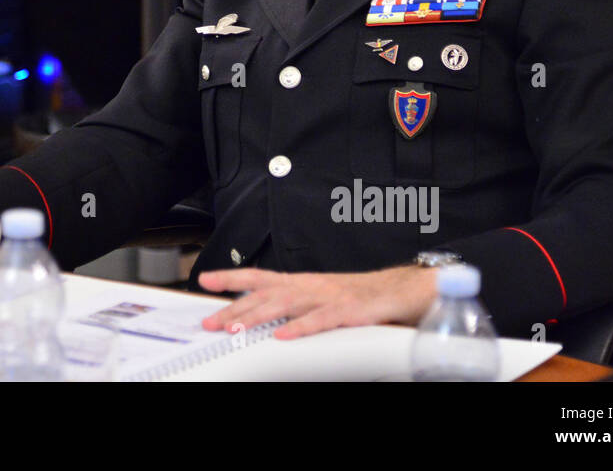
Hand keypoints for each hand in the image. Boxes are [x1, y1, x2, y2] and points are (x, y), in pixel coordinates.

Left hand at [197, 265, 438, 339]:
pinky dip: (301, 328)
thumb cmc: (367, 298)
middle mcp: (312, 286)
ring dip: (257, 317)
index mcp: (305, 283)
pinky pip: (322, 320)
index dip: (232, 277)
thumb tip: (271, 324)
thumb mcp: (325, 301)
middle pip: (265, 294)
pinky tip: (283, 336)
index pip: (261, 277)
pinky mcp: (351, 311)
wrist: (407, 290)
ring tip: (235, 329)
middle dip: (234, 308)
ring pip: (286, 304)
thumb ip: (300, 310)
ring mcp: (331, 297)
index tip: (205, 279)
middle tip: (210, 321)